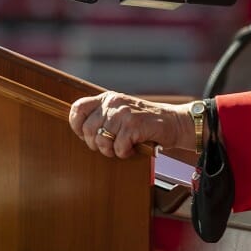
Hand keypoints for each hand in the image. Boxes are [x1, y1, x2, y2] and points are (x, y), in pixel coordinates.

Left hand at [68, 91, 189, 158]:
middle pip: (88, 130)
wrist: (173, 122)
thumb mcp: (121, 112)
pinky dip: (126, 153)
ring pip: (102, 141)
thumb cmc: (145, 122)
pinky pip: (119, 148)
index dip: (77, 126)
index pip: (78, 108)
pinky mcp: (134, 125)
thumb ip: (103, 116)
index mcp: (108, 98)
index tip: (88, 136)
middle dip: (97, 145)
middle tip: (111, 146)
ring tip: (124, 147)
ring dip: (112, 151)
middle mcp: (113, 103)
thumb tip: (81, 132)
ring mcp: (123, 113)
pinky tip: (134, 147)